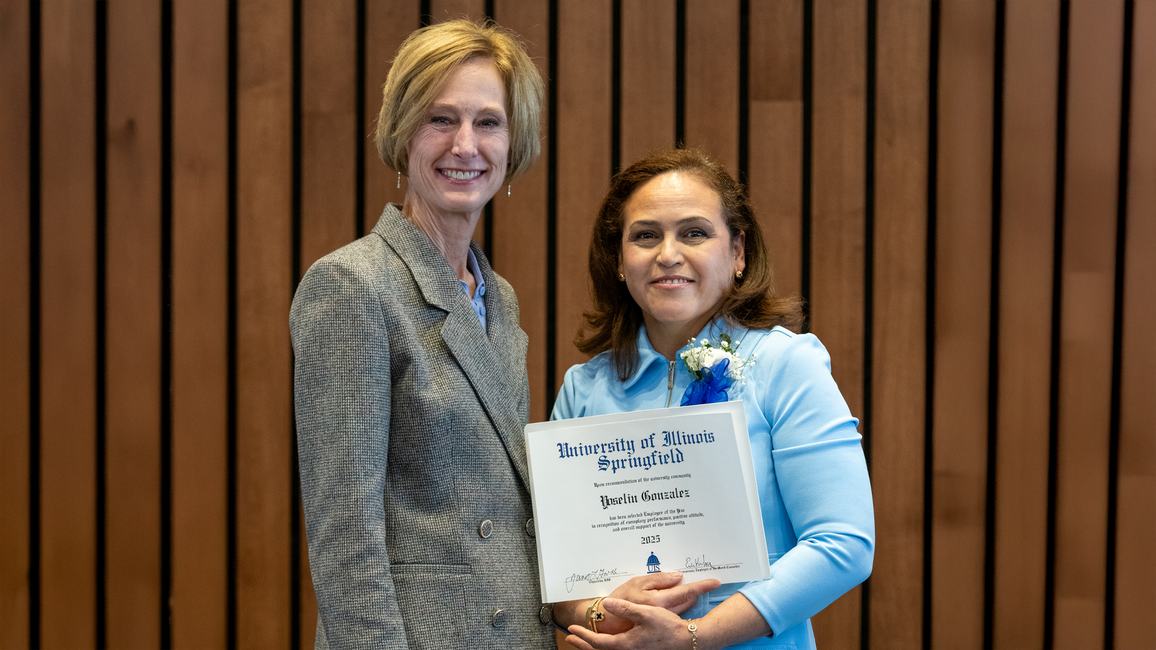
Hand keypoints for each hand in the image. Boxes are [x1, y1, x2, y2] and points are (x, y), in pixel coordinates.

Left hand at [567, 597, 695, 649]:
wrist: (687, 641)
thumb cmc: (668, 628)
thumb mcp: (646, 613)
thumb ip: (625, 608)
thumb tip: (607, 604)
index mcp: (626, 644)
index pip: (598, 642)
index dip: (583, 636)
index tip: (572, 631)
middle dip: (584, 644)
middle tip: (570, 639)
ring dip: (594, 646)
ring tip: (584, 641)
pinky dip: (608, 648)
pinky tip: (607, 643)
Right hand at [593, 572, 718, 634]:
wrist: (610, 619)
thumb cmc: (621, 598)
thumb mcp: (638, 582)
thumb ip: (660, 579)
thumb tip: (678, 576)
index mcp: (659, 600)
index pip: (686, 591)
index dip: (702, 586)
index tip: (714, 582)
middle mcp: (664, 612)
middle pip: (688, 601)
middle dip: (696, 592)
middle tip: (703, 583)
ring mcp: (663, 619)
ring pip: (683, 608)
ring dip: (687, 599)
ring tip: (687, 590)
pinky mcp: (660, 623)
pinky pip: (675, 612)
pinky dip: (678, 605)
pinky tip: (673, 600)